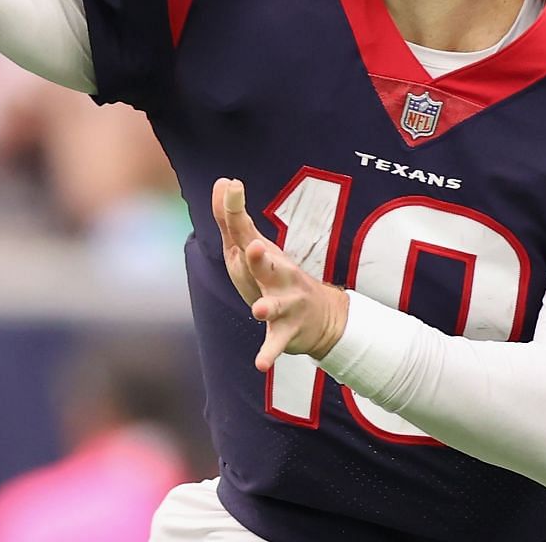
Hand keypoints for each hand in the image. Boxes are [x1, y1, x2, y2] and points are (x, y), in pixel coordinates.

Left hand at [213, 177, 350, 370]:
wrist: (322, 317)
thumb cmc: (279, 278)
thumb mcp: (256, 248)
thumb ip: (234, 218)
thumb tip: (222, 180)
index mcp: (264, 257)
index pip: (245, 231)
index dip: (235, 211)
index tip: (230, 184)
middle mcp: (278, 276)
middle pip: (266, 265)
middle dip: (259, 258)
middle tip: (253, 246)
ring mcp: (285, 304)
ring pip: (275, 306)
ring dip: (267, 307)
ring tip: (258, 311)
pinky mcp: (287, 332)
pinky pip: (276, 344)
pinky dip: (269, 354)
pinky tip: (260, 365)